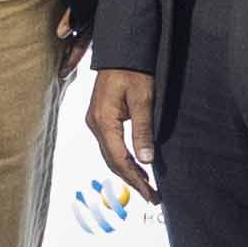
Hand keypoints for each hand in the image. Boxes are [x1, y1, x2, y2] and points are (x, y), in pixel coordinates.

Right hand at [87, 68, 157, 197]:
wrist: (120, 50)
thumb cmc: (133, 70)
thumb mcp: (143, 99)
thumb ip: (143, 130)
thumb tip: (146, 160)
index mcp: (103, 121)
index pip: (120, 159)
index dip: (136, 178)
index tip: (151, 193)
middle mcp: (95, 124)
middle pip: (113, 161)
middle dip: (132, 180)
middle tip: (152, 196)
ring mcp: (95, 121)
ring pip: (110, 155)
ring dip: (128, 171)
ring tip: (147, 185)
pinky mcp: (100, 118)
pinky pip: (110, 145)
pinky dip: (123, 159)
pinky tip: (136, 165)